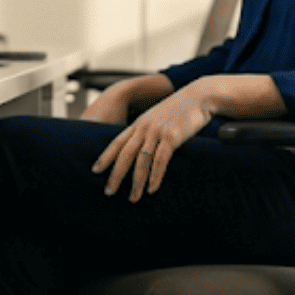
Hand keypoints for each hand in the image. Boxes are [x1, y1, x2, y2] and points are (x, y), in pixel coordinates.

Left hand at [93, 85, 213, 202]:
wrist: (199, 96)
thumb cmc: (180, 109)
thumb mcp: (158, 117)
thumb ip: (147, 130)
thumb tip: (142, 147)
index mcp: (139, 123)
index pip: (117, 142)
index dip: (105, 157)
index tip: (95, 170)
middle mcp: (144, 128)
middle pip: (125, 154)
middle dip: (116, 175)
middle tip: (109, 191)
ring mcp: (158, 132)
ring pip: (141, 161)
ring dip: (137, 182)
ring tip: (134, 197)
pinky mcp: (172, 137)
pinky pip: (160, 160)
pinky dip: (155, 176)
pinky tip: (152, 188)